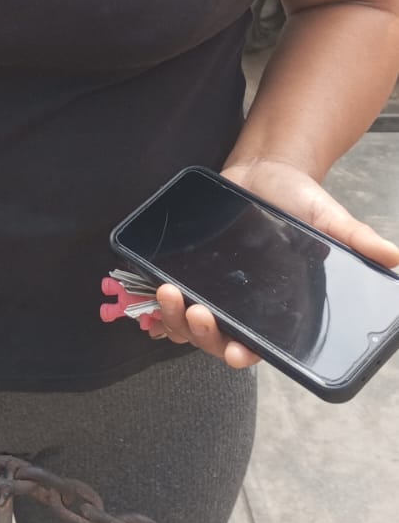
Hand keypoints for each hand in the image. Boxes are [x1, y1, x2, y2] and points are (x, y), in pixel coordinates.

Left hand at [148, 157, 398, 367]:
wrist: (265, 170)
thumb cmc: (298, 200)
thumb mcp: (328, 217)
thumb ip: (355, 239)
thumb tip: (395, 258)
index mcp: (275, 307)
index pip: (258, 343)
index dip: (243, 352)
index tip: (236, 353)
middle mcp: (242, 305)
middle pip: (215, 339)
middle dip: (202, 335)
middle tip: (198, 313)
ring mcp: (214, 289)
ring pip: (187, 323)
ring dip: (174, 317)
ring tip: (169, 291)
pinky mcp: (191, 269)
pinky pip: (169, 298)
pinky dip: (155, 302)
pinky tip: (148, 292)